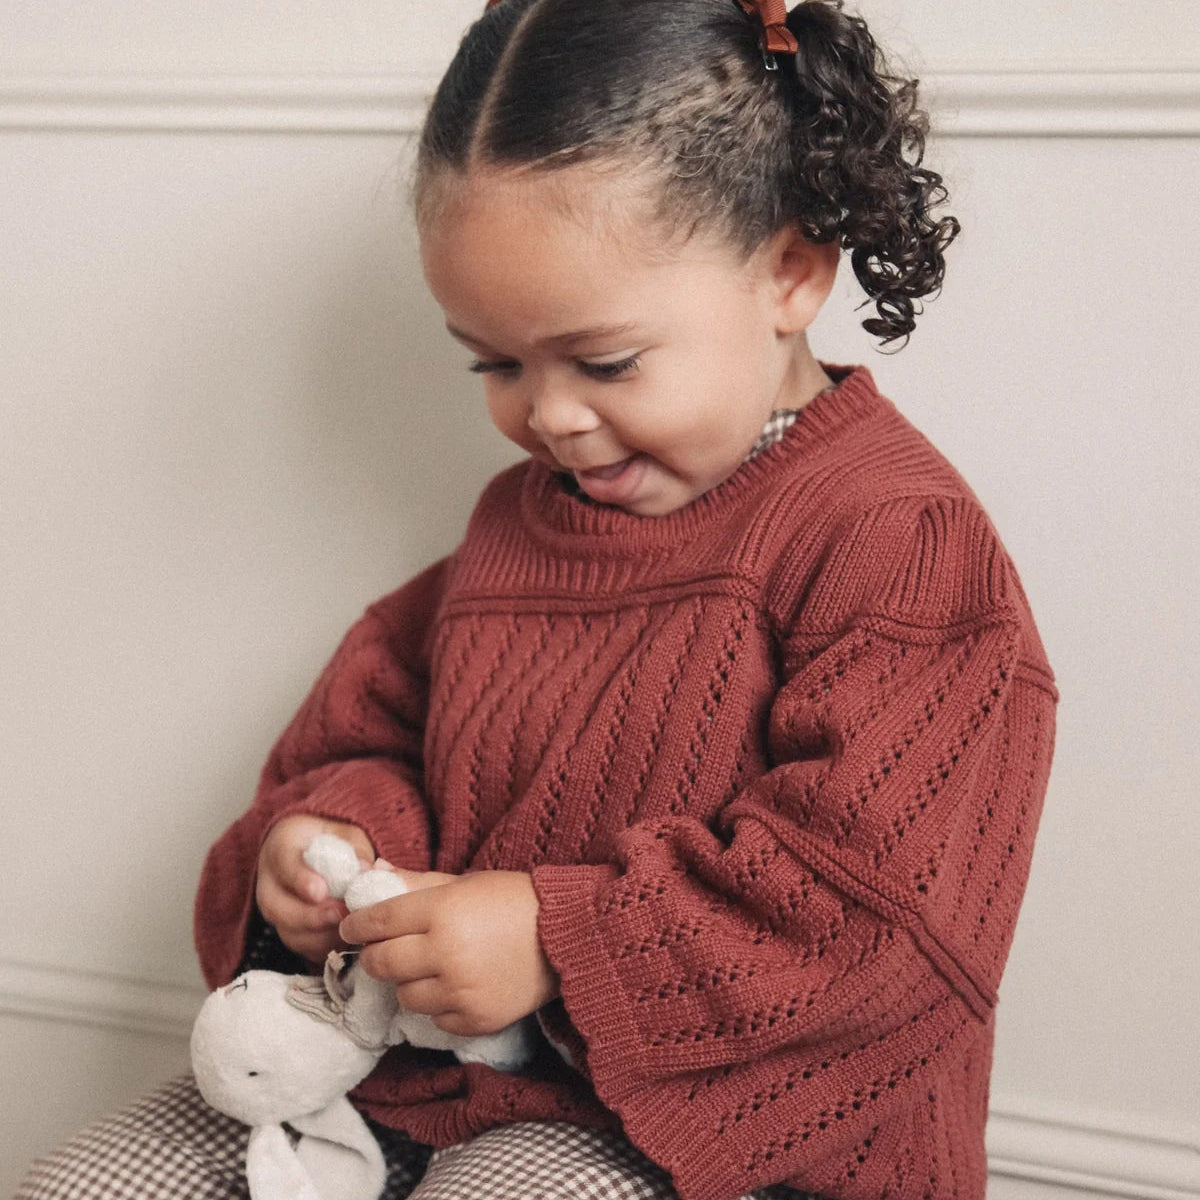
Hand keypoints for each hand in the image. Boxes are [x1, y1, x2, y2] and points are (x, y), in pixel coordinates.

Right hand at [256, 815, 374, 964]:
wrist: (314, 852)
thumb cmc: (332, 841)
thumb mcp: (345, 834)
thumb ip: (355, 850)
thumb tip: (369, 870)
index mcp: (280, 849)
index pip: (284, 864)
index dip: (300, 880)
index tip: (320, 891)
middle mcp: (270, 884)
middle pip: (278, 909)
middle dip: (311, 917)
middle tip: (341, 914)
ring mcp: (277, 912)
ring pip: (289, 934)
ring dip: (321, 936)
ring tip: (351, 928)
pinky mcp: (289, 933)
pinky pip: (302, 949)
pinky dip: (325, 949)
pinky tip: (348, 941)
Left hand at [339, 870, 559, 1036]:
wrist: (569, 935)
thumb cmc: (515, 900)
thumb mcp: (465, 882)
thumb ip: (417, 882)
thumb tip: (375, 875)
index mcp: (443, 911)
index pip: (378, 922)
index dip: (357, 925)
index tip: (351, 927)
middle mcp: (447, 953)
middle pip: (381, 964)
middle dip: (374, 956)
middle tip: (383, 950)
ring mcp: (461, 991)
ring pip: (404, 996)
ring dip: (409, 982)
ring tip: (430, 967)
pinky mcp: (475, 1020)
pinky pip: (434, 1019)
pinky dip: (438, 1004)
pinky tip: (457, 985)